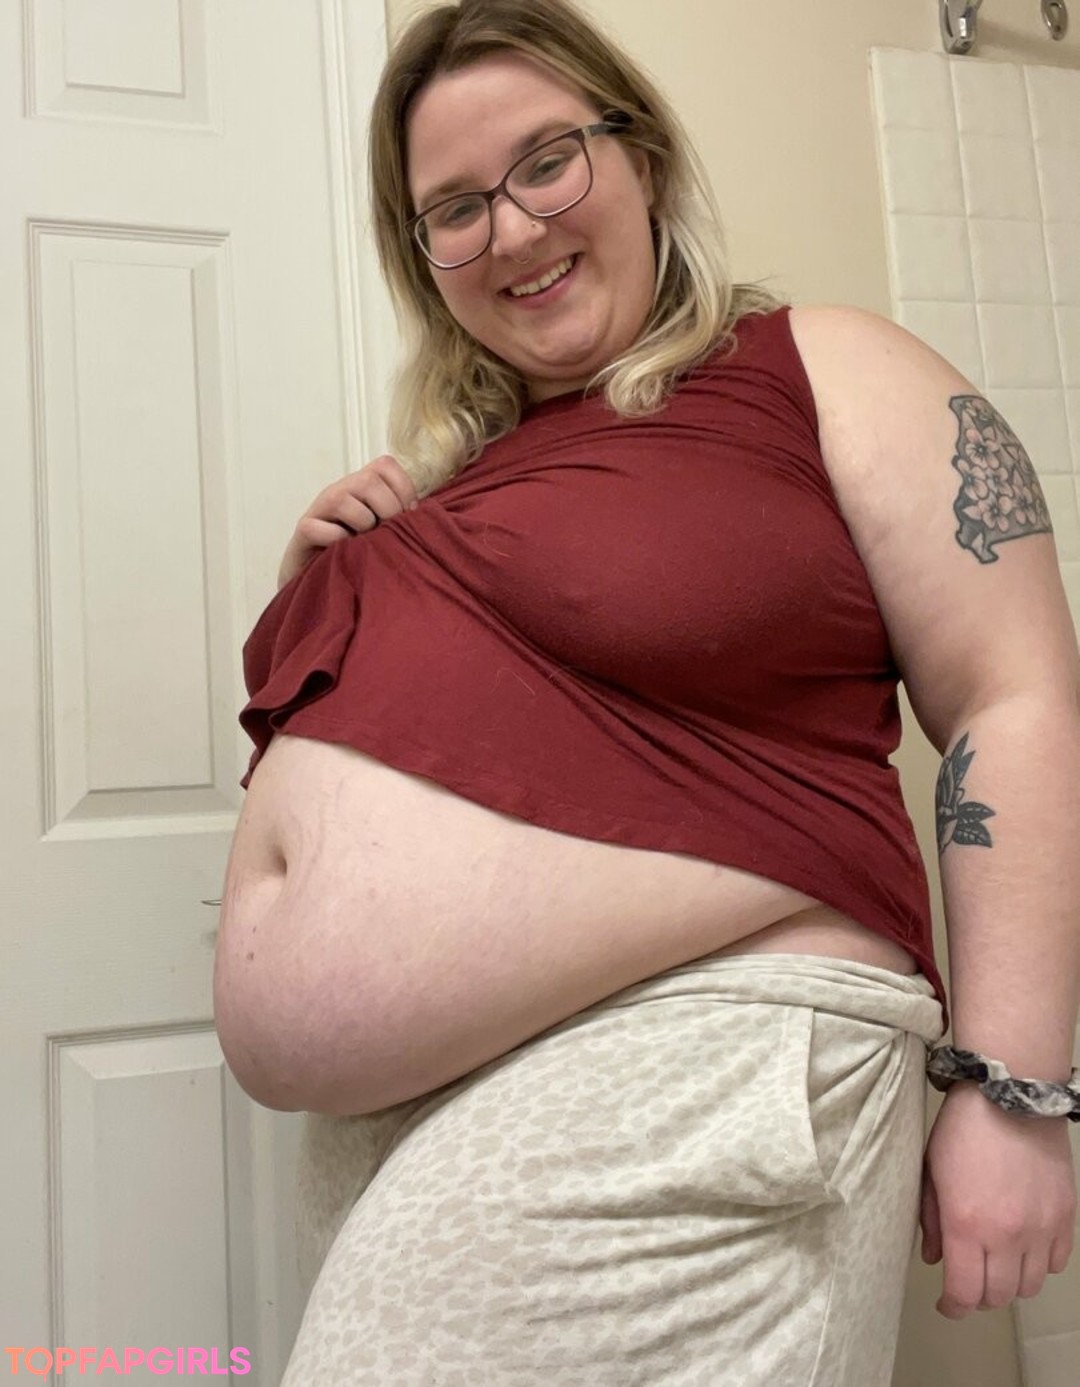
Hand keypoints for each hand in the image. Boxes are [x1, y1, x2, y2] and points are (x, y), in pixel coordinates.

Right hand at [278, 455, 419, 588]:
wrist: (321, 580)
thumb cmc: (359, 553)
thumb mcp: (384, 530)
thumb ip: (401, 516)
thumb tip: (426, 515)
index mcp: (361, 486)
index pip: (386, 465)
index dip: (404, 488)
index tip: (409, 515)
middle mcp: (339, 490)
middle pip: (367, 479)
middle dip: (387, 509)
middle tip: (388, 533)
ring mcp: (319, 508)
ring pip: (342, 500)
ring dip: (362, 526)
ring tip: (364, 543)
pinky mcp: (304, 530)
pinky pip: (322, 530)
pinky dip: (339, 542)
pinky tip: (344, 552)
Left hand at [920, 1082, 1075, 1316]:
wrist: (1010, 1096)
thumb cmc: (963, 1129)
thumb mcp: (932, 1171)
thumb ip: (931, 1219)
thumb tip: (935, 1257)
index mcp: (967, 1225)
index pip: (964, 1292)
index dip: (953, 1307)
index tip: (948, 1304)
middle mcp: (1007, 1236)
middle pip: (998, 1297)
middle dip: (979, 1297)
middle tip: (969, 1283)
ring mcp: (1041, 1229)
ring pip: (1030, 1286)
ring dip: (1011, 1283)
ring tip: (997, 1264)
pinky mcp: (1065, 1217)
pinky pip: (1056, 1263)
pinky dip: (1039, 1264)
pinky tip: (1024, 1247)